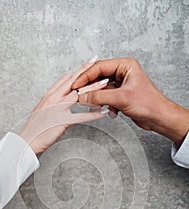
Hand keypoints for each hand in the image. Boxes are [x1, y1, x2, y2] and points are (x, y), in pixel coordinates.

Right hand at [18, 60, 109, 153]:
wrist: (27, 140)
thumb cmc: (36, 128)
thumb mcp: (43, 110)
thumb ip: (52, 102)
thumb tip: (61, 98)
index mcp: (49, 95)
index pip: (65, 79)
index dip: (78, 71)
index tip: (87, 63)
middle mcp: (53, 99)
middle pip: (73, 81)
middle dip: (87, 71)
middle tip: (98, 62)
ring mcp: (57, 109)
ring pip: (78, 95)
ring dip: (94, 88)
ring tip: (106, 83)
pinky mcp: (61, 121)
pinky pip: (81, 116)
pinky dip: (93, 114)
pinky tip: (103, 112)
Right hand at [72, 57, 188, 146]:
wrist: (158, 117)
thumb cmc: (148, 103)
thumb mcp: (121, 99)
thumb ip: (100, 97)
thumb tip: (83, 97)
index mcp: (125, 65)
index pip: (99, 67)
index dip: (85, 76)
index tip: (75, 86)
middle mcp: (122, 72)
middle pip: (98, 77)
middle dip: (89, 88)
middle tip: (78, 95)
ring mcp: (120, 84)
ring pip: (100, 89)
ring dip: (97, 98)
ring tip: (92, 105)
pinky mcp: (119, 95)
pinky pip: (105, 97)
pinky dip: (104, 105)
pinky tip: (110, 112)